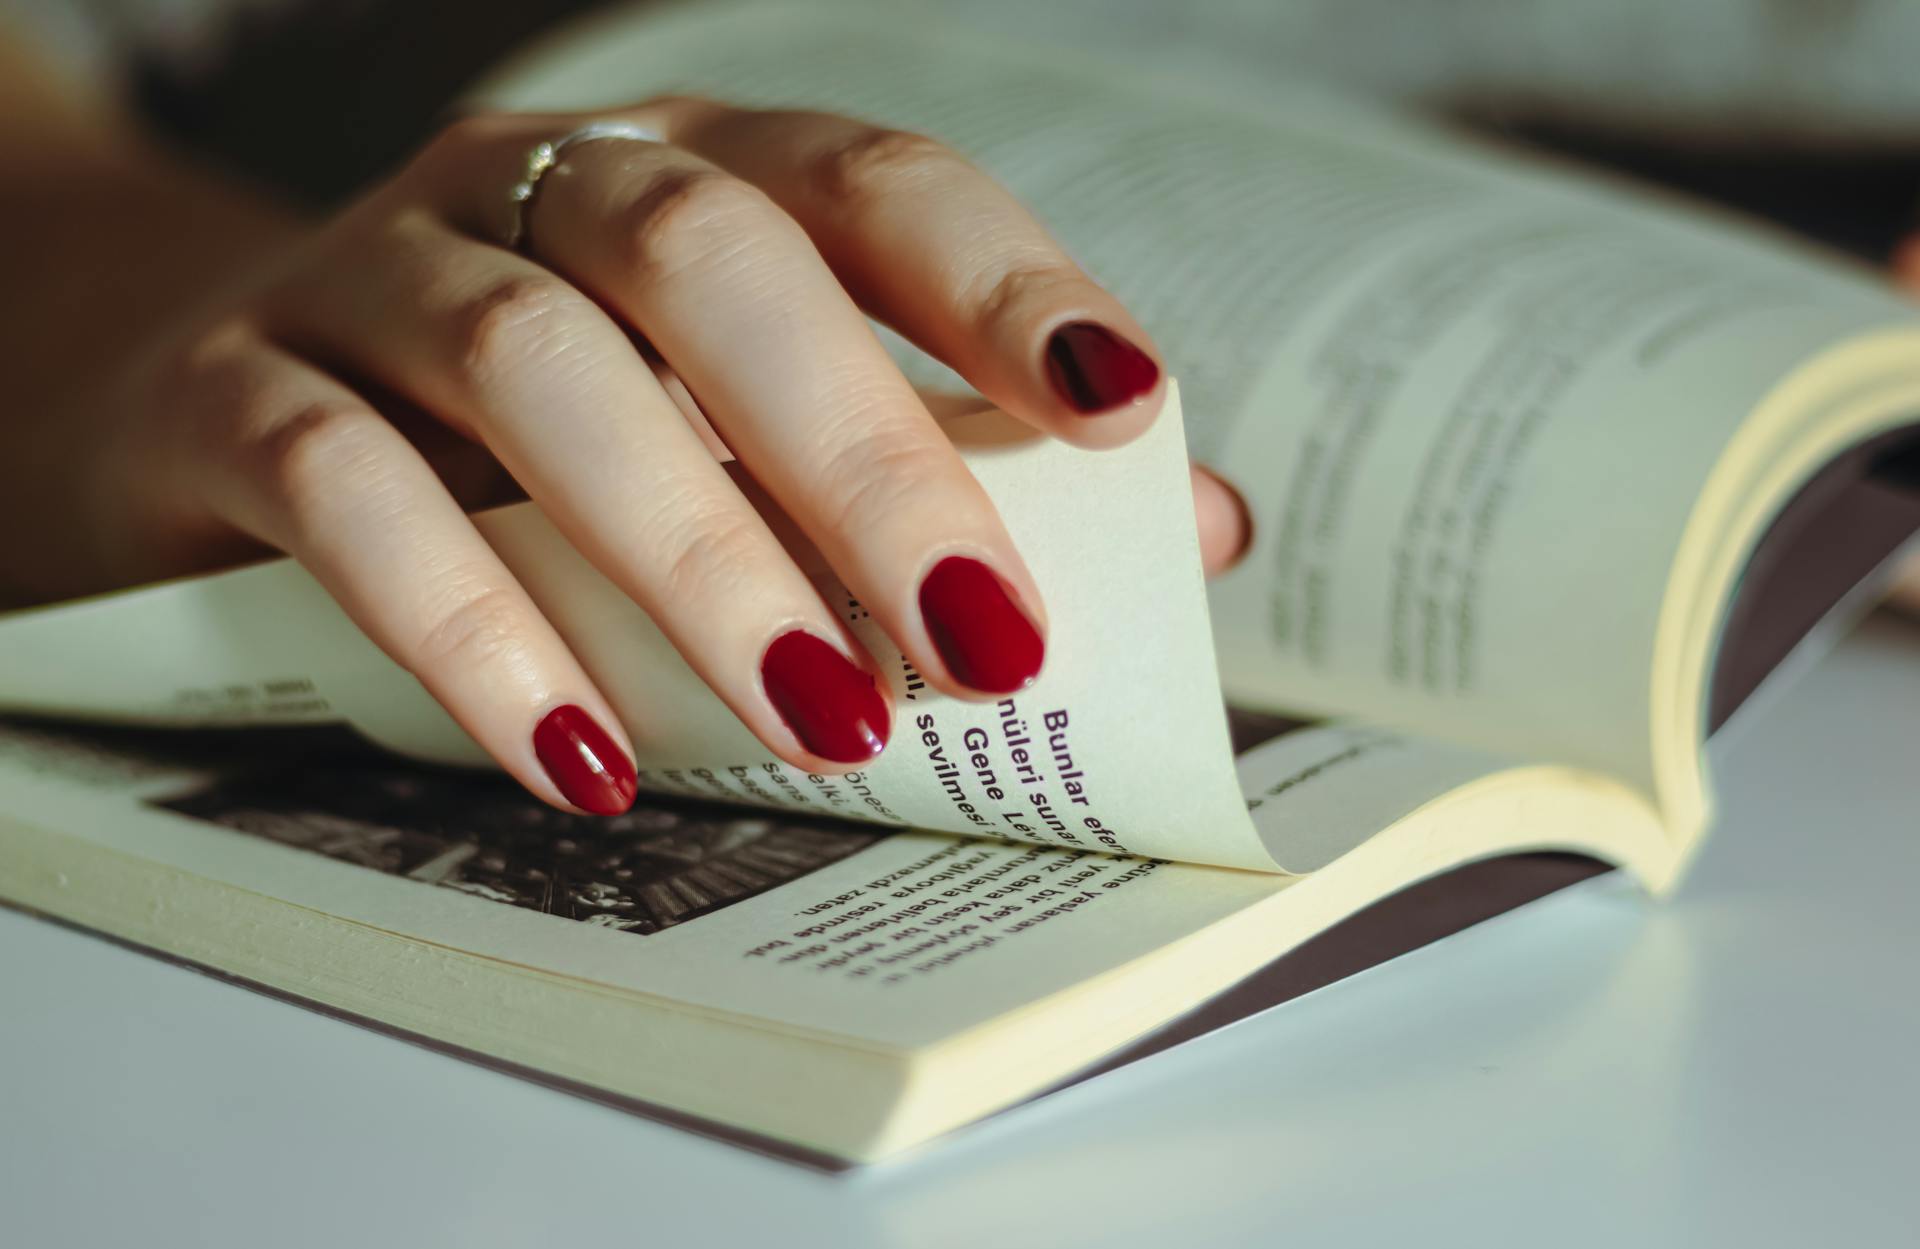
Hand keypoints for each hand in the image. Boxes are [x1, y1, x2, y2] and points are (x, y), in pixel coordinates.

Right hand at [23, 96, 1247, 814]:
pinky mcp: (231, 396)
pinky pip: (348, 490)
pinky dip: (475, 629)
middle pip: (712, 266)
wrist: (213, 421)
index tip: (1119, 406)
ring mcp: (371, 275)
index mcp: (693, 176)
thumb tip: (1190, 531)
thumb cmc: (533, 444)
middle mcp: (535, 189)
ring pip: (537, 366)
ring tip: (825, 720)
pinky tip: (583, 757)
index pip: (867, 183)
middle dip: (865, 458)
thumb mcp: (738, 433)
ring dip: (698, 553)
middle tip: (982, 640)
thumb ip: (952, 469)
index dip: (998, 281)